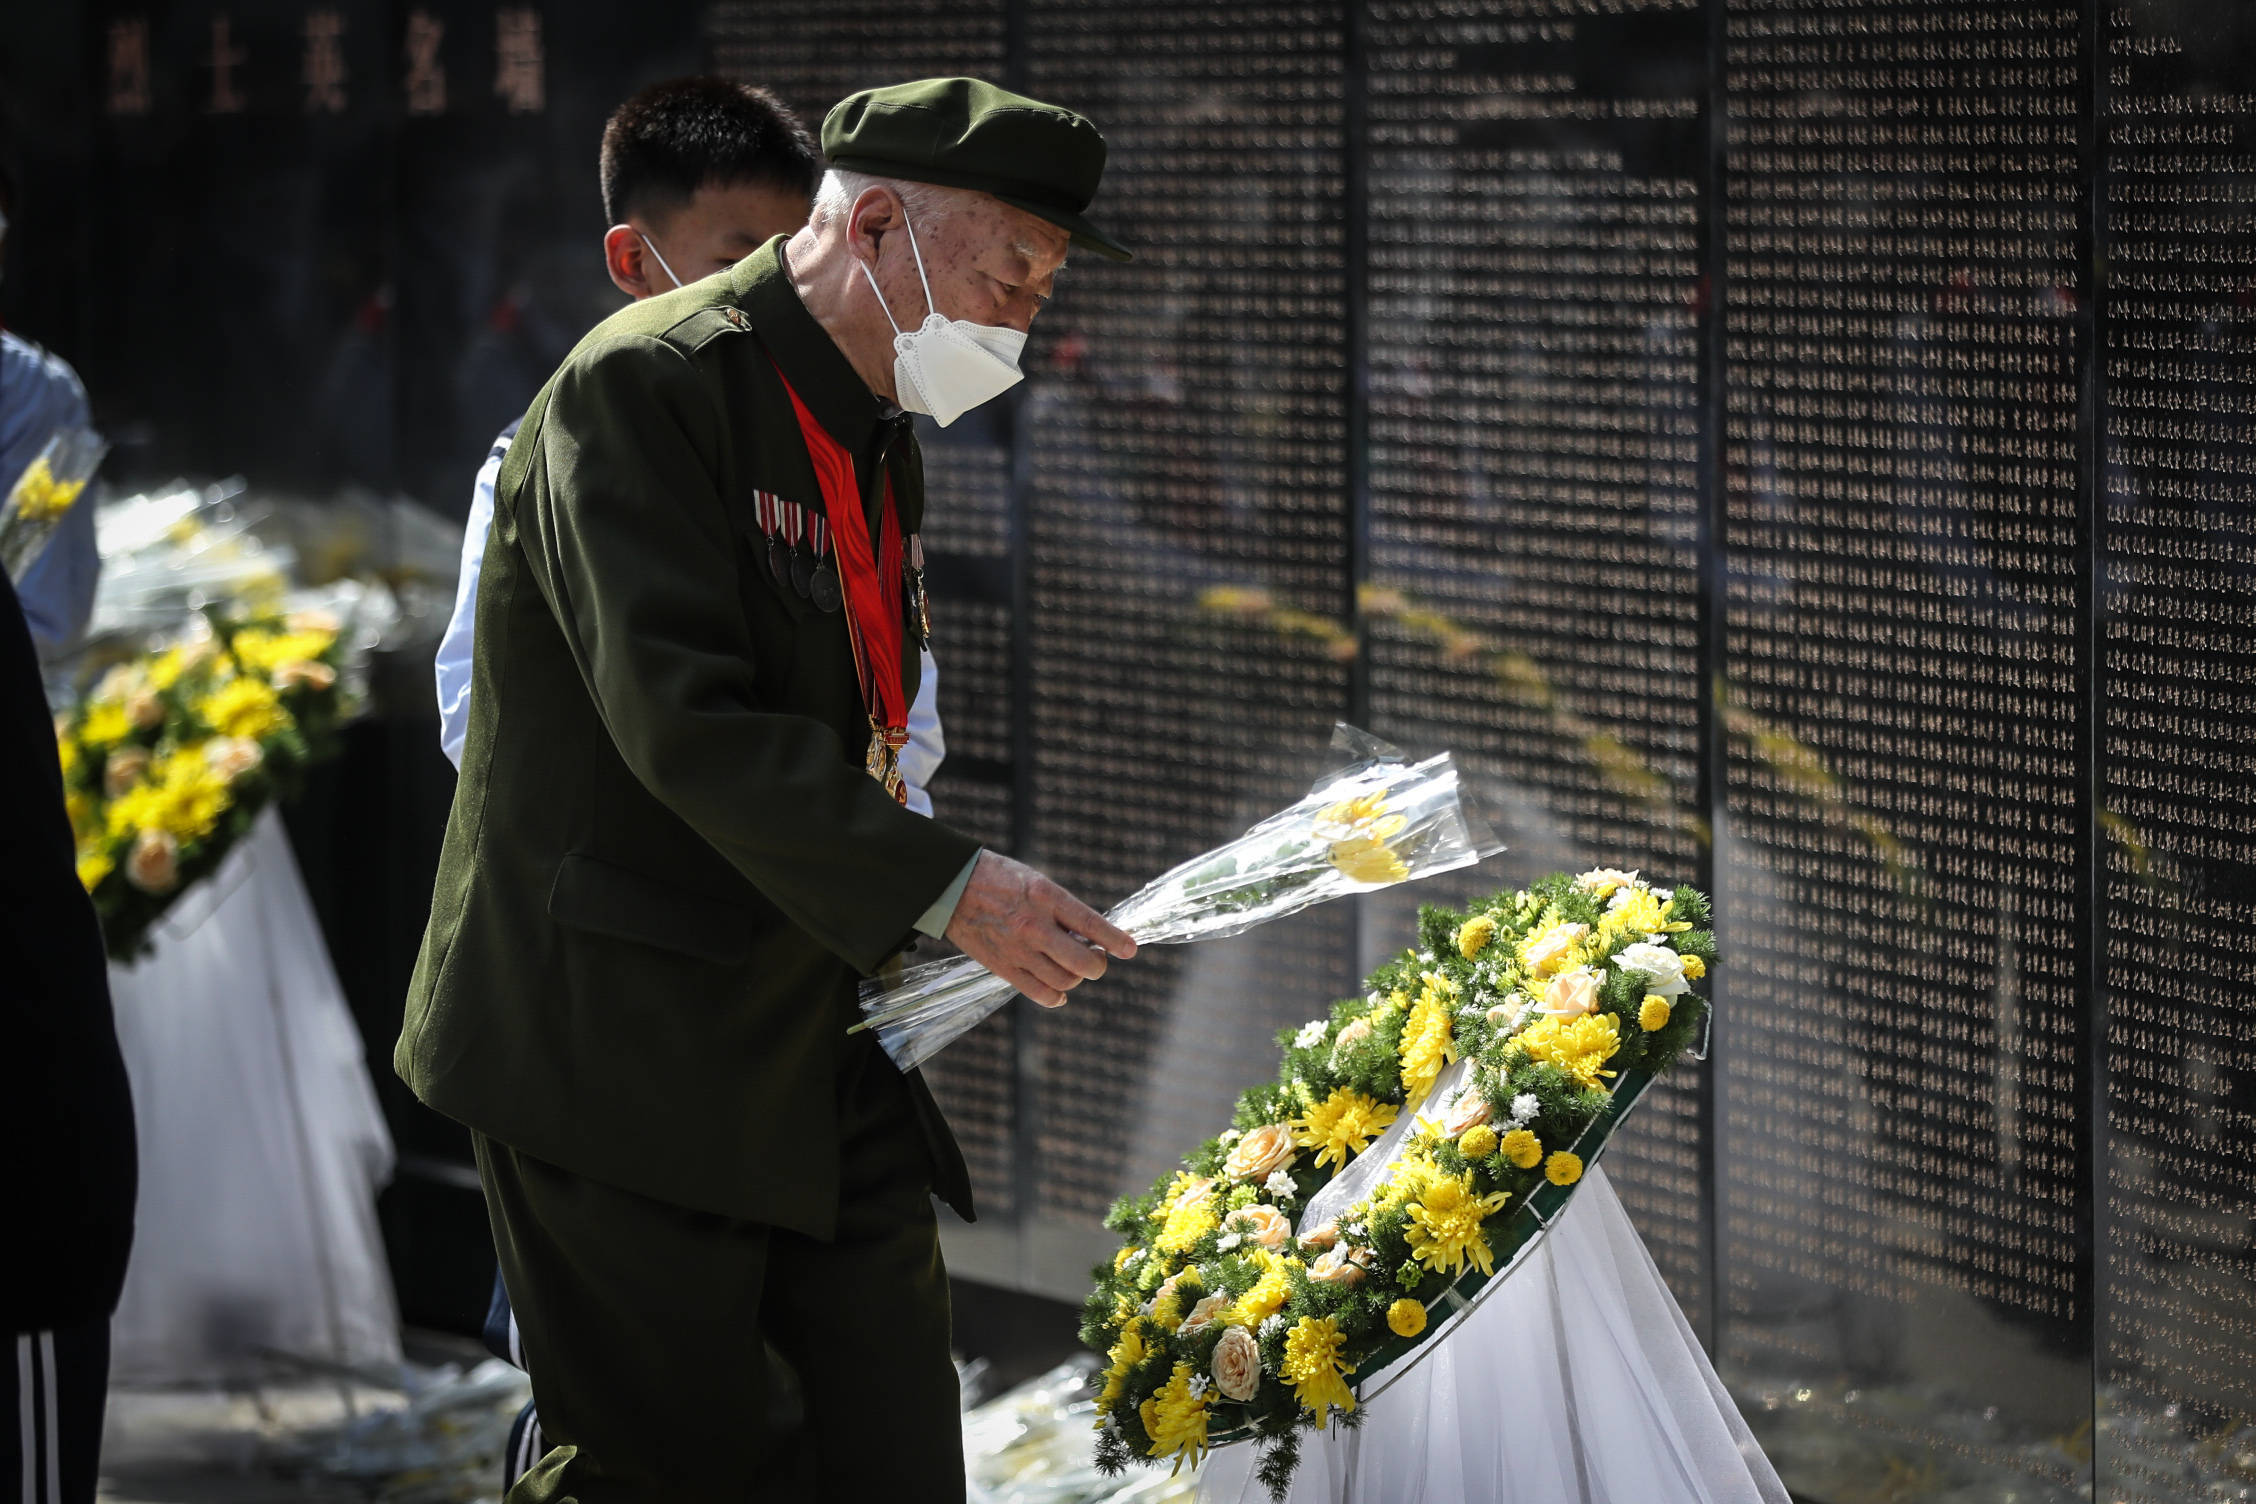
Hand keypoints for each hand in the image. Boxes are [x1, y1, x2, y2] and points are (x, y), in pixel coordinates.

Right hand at [945, 851, 1137, 1007]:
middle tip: (1097, 958)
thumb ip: (1062, 908)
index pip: (1091, 924)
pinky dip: (1056, 997)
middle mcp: (1034, 926)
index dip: (1115, 940)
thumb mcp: (1037, 881)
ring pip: (1064, 981)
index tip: (1129, 950)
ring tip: (1073, 966)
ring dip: (1076, 978)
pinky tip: (1060, 991)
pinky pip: (1040, 993)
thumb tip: (1090, 937)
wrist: (952, 887)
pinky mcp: (1003, 967)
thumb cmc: (999, 879)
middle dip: (1098, 965)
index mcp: (1046, 897)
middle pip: (1082, 963)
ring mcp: (1018, 950)